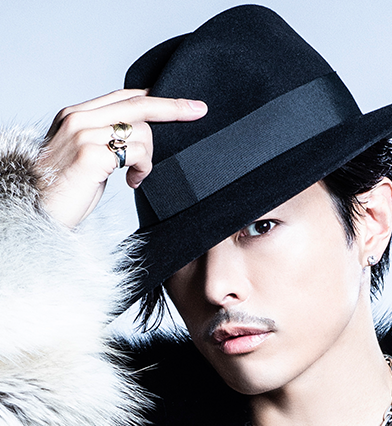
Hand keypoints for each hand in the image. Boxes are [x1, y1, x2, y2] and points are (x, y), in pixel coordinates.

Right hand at [39, 89, 206, 227]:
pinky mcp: (92, 154)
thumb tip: (141, 137)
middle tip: (199, 111)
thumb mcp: (87, 156)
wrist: (39, 209)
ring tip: (135, 176)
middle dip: (174, 107)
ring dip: (149, 158)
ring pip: (142, 132)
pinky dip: (143, 168)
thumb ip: (107, 140)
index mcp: (75, 114)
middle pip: (138, 104)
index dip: (156, 97)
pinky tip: (132, 182)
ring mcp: (84, 134)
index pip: (123, 96)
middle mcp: (78, 118)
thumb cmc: (65, 190)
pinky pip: (138, 153)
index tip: (185, 103)